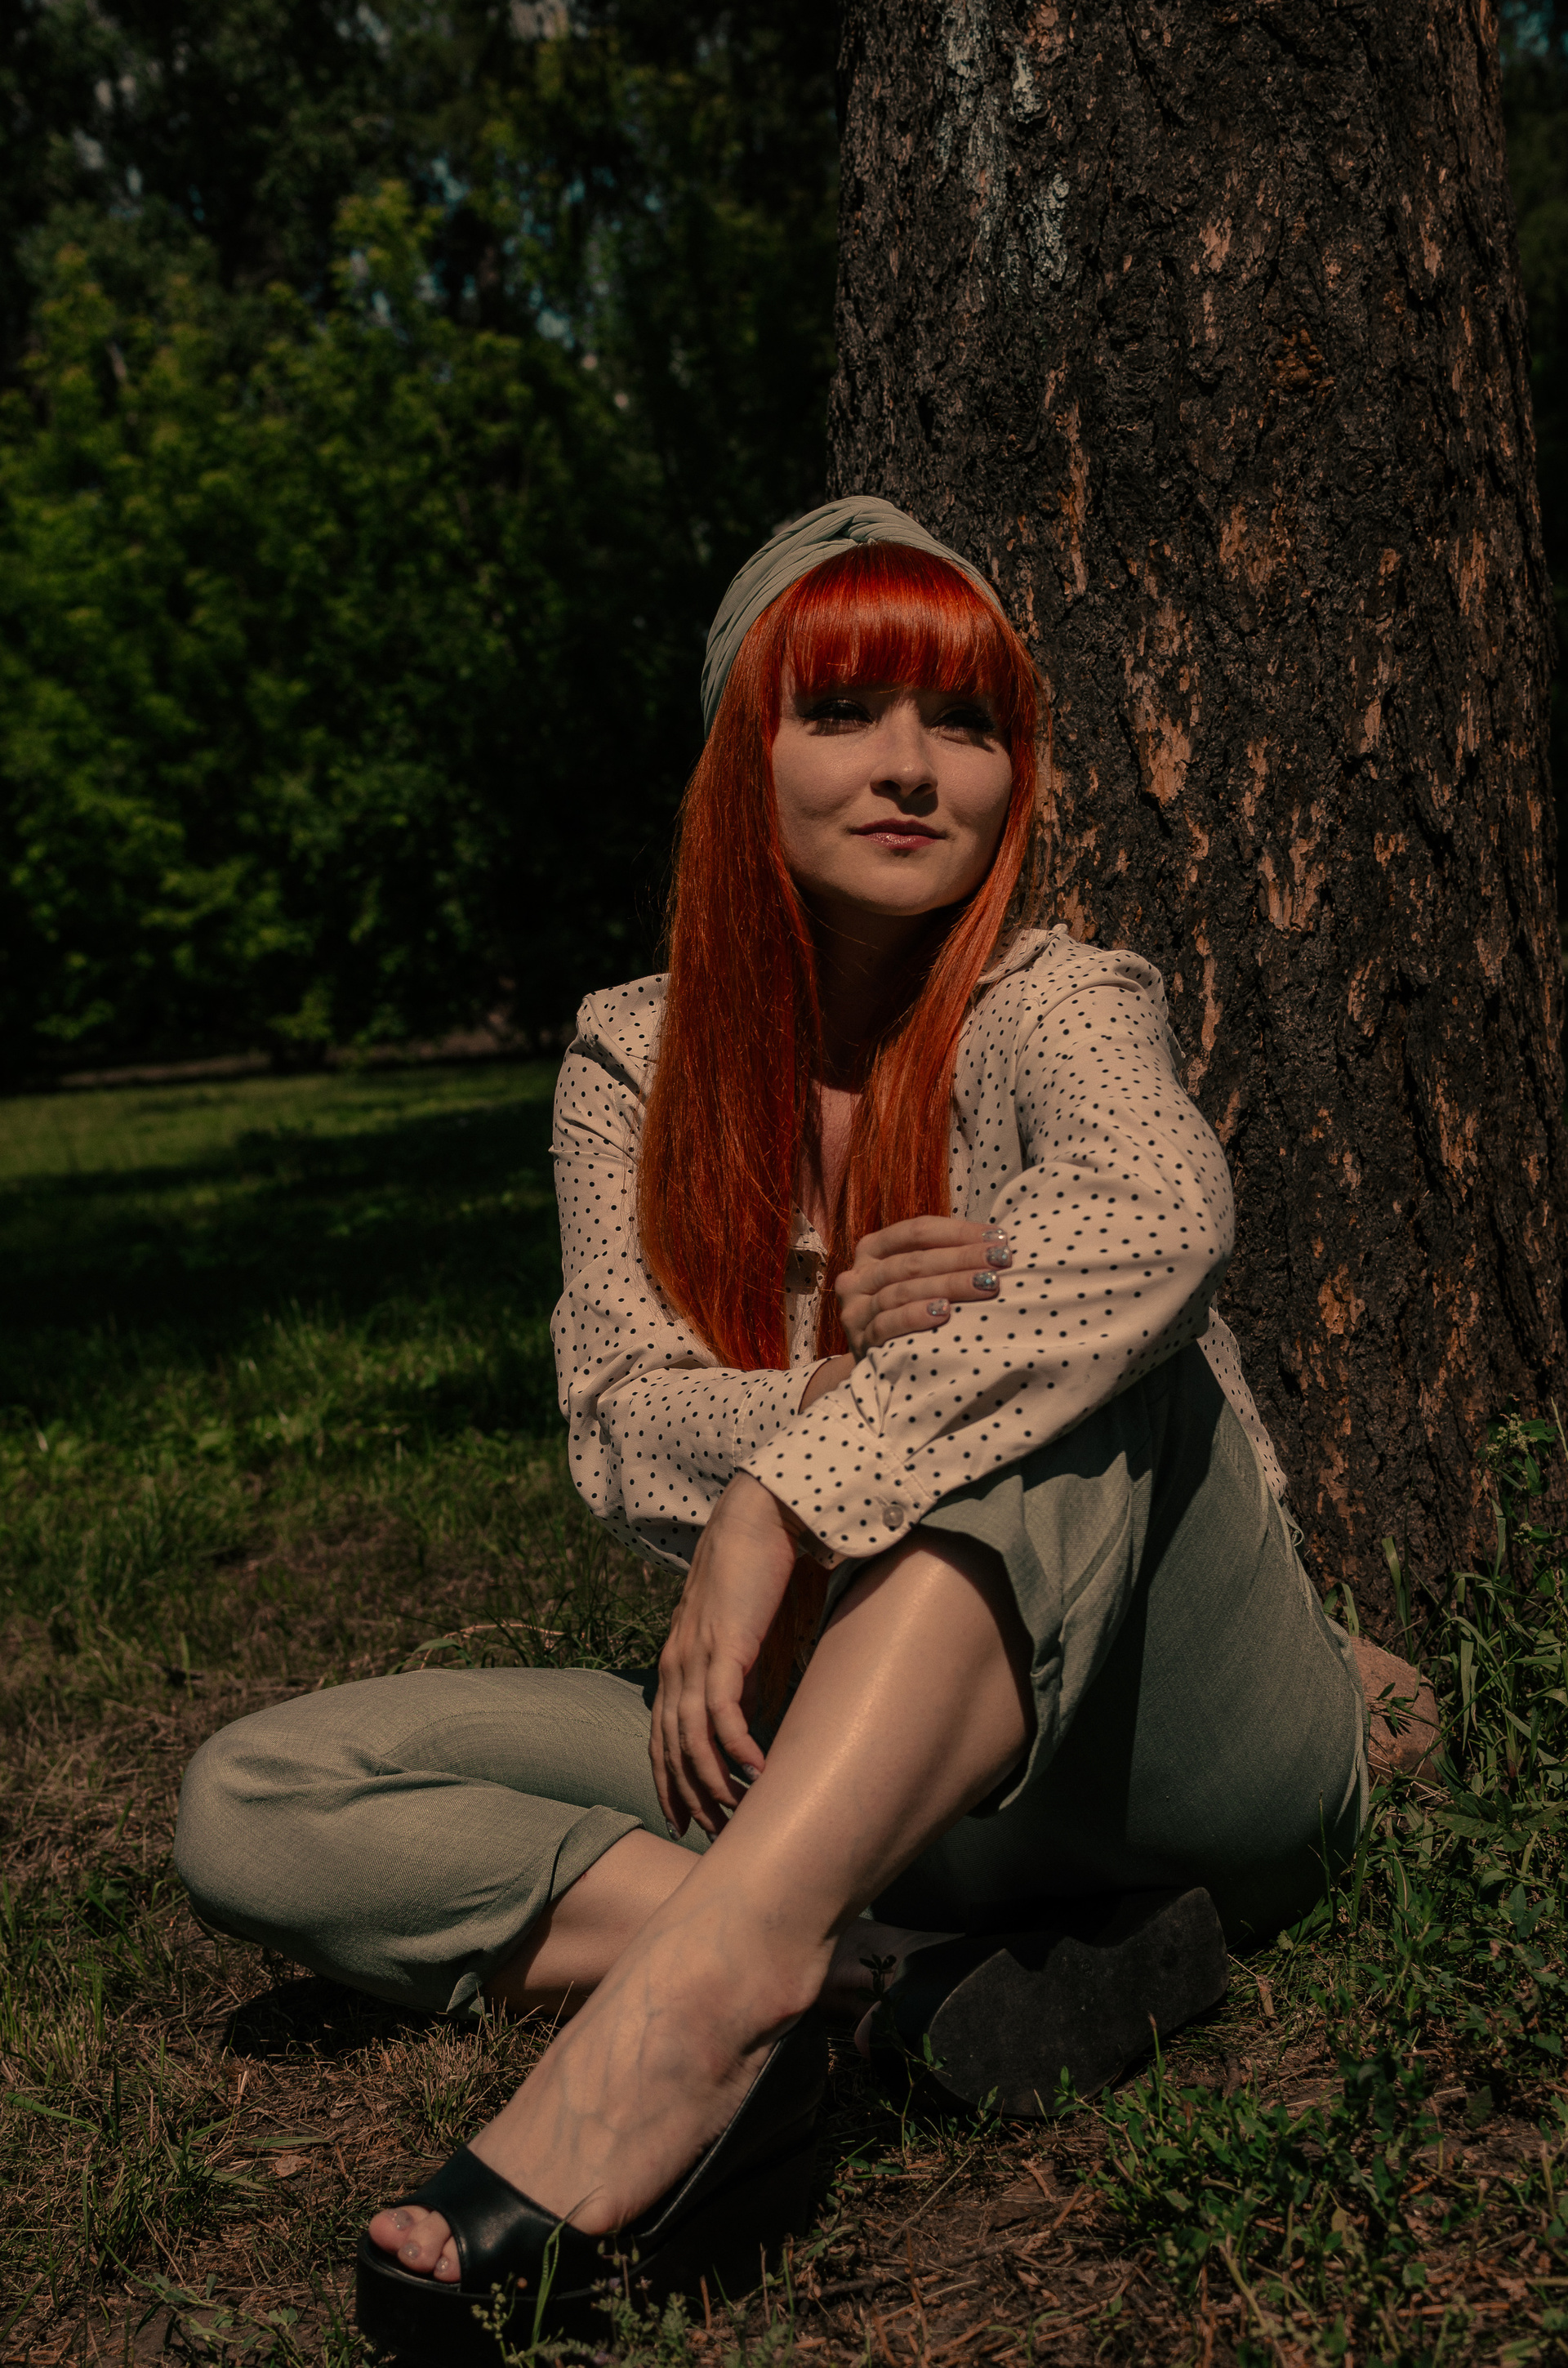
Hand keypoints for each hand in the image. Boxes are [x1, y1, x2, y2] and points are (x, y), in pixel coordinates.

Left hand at [652, 1474, 800, 1837]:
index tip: (686, 1821)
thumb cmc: (763, 1573)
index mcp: (678, 1662)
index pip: (663, 1737)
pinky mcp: (723, 1645)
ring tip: (735, 1815)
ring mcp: (695, 1656)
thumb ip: (749, 1677)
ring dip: (712, 1783)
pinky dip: (736, 1746)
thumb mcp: (752, 1637)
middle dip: (688, 1797)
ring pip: (692, 1738)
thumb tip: (755, 1717)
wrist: (761, 1515)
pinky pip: (723, 1710)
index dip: (670, 1781)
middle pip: (671, 1749)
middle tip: (711, 1836)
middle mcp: (676, 1665)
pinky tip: (757, 1772)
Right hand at [835, 1215, 1010, 1356]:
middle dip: (962, 1258)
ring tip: (986, 1283)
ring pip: (903, 1291)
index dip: (958, 1232)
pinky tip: (945, 1312)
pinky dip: (916, 1316)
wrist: (873, 1358)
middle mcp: (858, 1276)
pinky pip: (887, 1324)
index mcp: (871, 1250)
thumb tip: (995, 1241)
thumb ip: (938, 1256)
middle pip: (913, 1262)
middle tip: (1001, 1259)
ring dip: (950, 1285)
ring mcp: (856, 1309)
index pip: (916, 1232)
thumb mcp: (912, 1277)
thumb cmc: (906, 1308)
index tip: (998, 1238)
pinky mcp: (859, 1340)